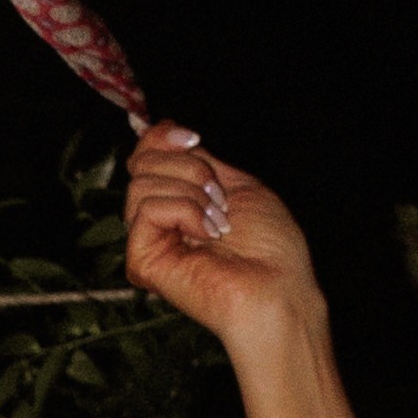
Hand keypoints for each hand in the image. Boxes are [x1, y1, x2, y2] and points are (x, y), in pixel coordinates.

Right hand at [121, 128, 330, 362]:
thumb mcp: (238, 184)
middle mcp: (159, 219)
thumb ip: (200, 160)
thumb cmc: (269, 246)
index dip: (160, 137)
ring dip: (192, 193)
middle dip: (189, 167)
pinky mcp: (141, 260)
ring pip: (142, 183)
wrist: (276, 286)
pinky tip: (207, 236)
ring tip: (218, 223)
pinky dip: (185, 213)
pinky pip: (148, 209)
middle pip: (142, 163)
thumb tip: (167, 131)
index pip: (146, 155)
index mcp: (180, 200)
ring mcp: (149, 240)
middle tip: (220, 198)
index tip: (192, 137)